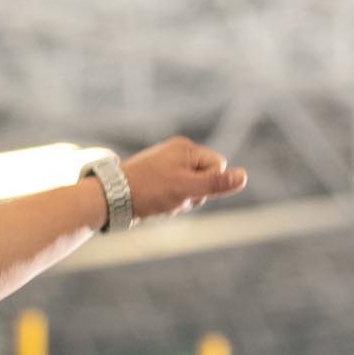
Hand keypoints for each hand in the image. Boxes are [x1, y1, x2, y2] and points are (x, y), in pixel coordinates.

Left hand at [119, 136, 247, 221]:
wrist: (110, 199)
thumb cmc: (148, 191)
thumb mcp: (186, 189)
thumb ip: (215, 184)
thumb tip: (244, 177)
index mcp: (186, 148)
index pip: (218, 166)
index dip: (209, 184)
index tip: (188, 190)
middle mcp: (177, 153)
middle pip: (205, 179)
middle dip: (193, 195)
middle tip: (172, 198)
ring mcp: (166, 166)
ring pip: (190, 190)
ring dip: (180, 202)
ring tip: (161, 202)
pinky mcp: (158, 180)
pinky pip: (176, 194)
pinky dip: (169, 204)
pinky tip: (156, 206)